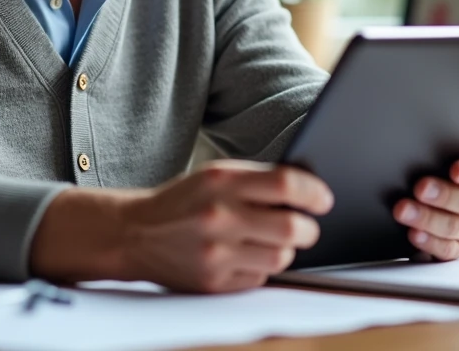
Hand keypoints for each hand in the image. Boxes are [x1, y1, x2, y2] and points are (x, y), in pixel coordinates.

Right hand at [116, 160, 332, 292]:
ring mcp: (216, 252)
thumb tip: (308, 190)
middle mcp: (219, 216)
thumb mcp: (214, 176)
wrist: (134, 233)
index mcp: (221, 182)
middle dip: (308, 228)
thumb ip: (256, 180)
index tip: (324, 199)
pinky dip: (261, 268)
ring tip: (275, 241)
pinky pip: (259, 278)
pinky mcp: (213, 281)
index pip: (285, 184)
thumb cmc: (183, 201)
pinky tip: (246, 256)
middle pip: (292, 227)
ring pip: (281, 257)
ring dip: (286, 250)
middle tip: (307, 226)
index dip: (314, 192)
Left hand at [392, 148, 458, 260]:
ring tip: (404, 210)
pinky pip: (447, 249)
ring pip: (456, 225)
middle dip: (444, 195)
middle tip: (420, 188)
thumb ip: (440, 150)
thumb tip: (416, 147)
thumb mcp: (443, 152)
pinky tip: (413, 233)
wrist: (429, 188)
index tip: (455, 169)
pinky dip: (429, 242)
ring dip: (428, 218)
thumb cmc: (438, 163)